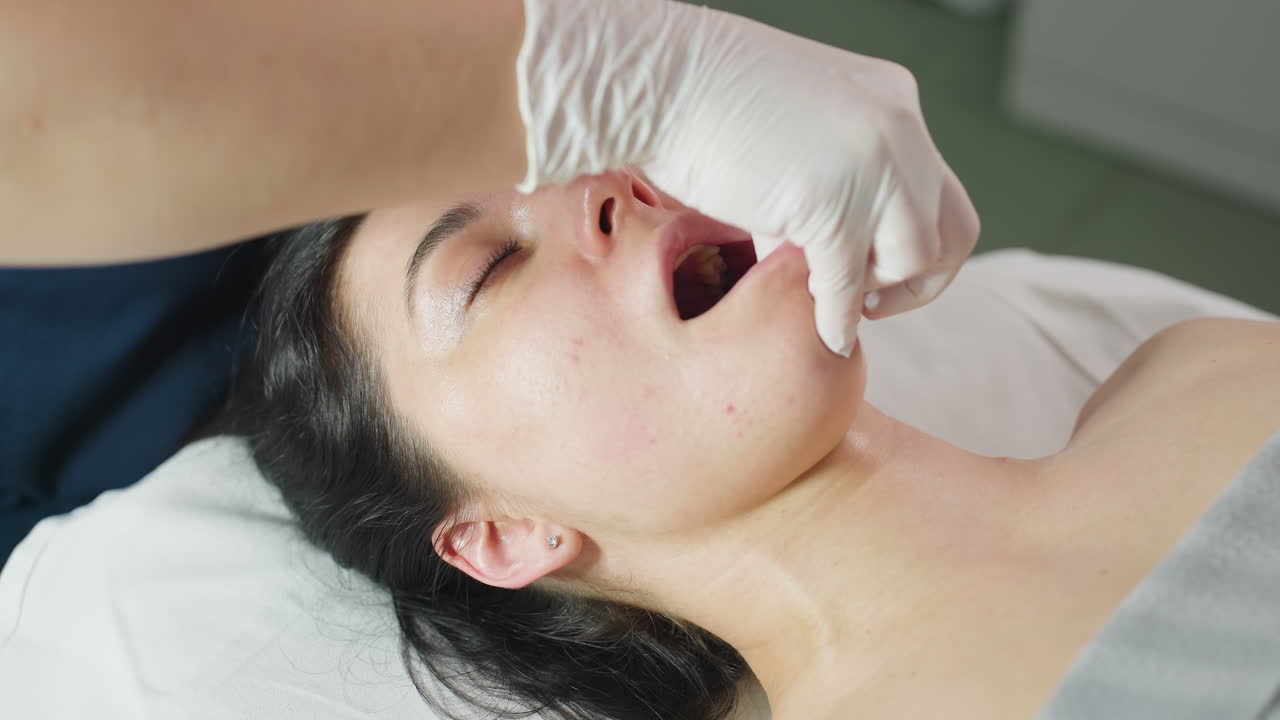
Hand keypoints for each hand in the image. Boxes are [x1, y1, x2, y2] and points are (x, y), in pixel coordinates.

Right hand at [516, 0, 978, 355]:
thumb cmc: (703, 106)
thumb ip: (827, 184)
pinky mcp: (834, 203)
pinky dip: (840, 318)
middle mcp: (900, 127)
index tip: (876, 272)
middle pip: (954, 226)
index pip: (935, 187)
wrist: (658, 83)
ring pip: (914, 257)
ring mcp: (874, 164)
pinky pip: (850, 283)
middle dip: (919, 278)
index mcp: (893, 102)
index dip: (914, 242)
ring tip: (838, 304)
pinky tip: (827, 336)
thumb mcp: (795, 134)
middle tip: (876, 302)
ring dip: (876, 291)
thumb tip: (823, 255)